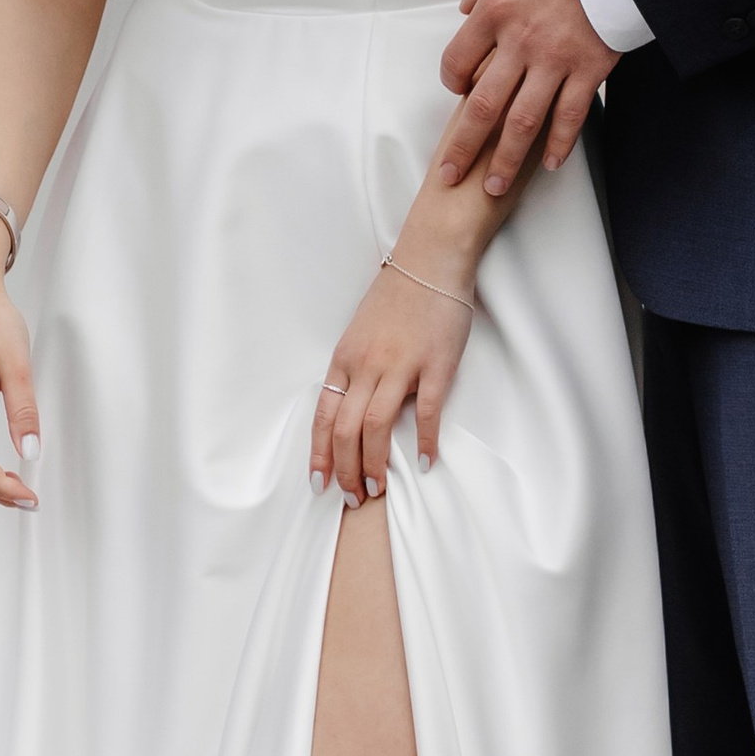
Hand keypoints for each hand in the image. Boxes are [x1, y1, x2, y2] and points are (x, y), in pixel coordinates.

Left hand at [310, 256, 475, 500]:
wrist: (430, 259)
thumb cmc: (397, 295)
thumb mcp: (361, 331)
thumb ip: (355, 368)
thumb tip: (349, 408)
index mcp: (346, 357)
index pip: (324, 415)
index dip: (320, 453)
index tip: (320, 483)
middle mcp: (367, 364)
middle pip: (345, 429)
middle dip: (345, 470)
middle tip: (353, 497)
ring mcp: (401, 365)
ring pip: (376, 426)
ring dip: (374, 464)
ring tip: (377, 488)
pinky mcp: (435, 365)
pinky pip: (425, 412)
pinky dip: (424, 442)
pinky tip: (425, 463)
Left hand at [436, 0, 618, 196]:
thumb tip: (466, 9)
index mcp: (495, 10)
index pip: (457, 60)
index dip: (452, 81)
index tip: (456, 91)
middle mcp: (519, 42)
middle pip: (482, 106)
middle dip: (464, 146)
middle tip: (452, 175)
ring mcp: (556, 59)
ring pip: (523, 122)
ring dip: (506, 159)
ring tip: (493, 187)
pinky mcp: (591, 68)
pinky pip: (571, 115)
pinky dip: (559, 143)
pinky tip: (549, 163)